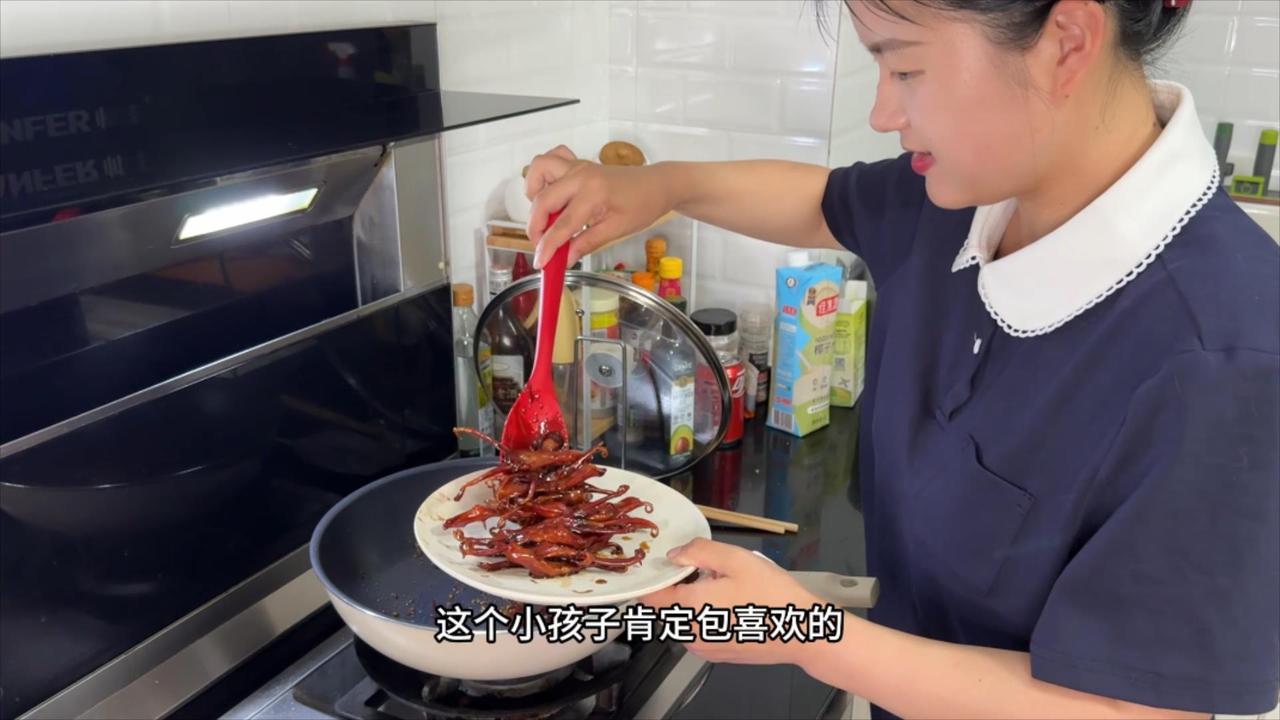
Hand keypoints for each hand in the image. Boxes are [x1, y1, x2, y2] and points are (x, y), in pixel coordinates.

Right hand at [523, 145, 673, 268]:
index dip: (548, 246)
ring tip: (545, 215)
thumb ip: (588, 242)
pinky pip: (551, 159)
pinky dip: (543, 175)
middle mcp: (581, 175)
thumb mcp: (618, 229)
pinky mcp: (577, 164)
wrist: (657, 184)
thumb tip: (566, 259)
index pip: (563, 224)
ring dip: (534, 193)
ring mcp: (577, 166)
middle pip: (544, 200)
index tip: (541, 263)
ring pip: (540, 169)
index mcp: (594, 192)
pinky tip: (550, 193)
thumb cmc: (643, 205)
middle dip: (536, 226)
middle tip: (542, 245)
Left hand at [639, 538, 825, 665]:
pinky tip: (733, 607)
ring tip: (726, 590)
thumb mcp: (736, 559)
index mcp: (689, 607)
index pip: (650, 596)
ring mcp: (704, 648)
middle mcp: (690, 633)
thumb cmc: (771, 594)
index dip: (653, 578)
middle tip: (708, 572)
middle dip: (681, 587)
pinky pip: (699, 632)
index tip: (664, 564)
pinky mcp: (717, 655)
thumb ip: (699, 552)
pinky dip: (706, 618)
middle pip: (668, 607)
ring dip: (694, 604)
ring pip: (684, 620)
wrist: (802, 632)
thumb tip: (674, 555)